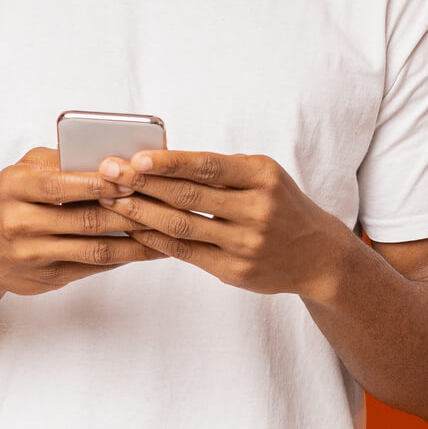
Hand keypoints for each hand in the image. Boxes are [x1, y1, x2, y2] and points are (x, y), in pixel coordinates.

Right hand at [0, 147, 167, 298]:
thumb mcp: (25, 171)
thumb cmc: (13, 200)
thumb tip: (112, 157)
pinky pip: (93, 266)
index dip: (98, 181)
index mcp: (13, 187)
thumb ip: (62, 161)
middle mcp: (18, 223)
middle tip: (164, 202)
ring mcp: (32, 255)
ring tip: (166, 229)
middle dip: (128, 210)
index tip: (131, 176)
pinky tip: (148, 248)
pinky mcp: (47, 278)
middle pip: (85, 218)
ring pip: (94, 247)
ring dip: (135, 239)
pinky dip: (124, 257)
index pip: (60, 184)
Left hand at [96, 150, 355, 301]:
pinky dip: (155, 240)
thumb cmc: (282, 206)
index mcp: (263, 177)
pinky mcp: (235, 270)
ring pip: (181, 226)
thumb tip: (160, 161)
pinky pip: (185, 253)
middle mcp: (257, 209)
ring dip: (140, 213)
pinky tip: (133, 230)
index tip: (135, 157)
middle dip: (143, 185)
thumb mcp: (265, 177)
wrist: (318, 256)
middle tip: (109, 175)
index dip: (170, 162)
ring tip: (111, 201)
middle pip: (188, 196)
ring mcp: (246, 243)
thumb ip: (222, 171)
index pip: (208, 166)